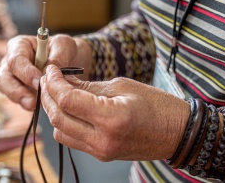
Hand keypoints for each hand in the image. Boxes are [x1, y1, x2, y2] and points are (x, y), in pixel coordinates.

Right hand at [0, 35, 91, 110]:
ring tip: (35, 105)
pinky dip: (28, 104)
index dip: (25, 72)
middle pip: (3, 78)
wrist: (71, 59)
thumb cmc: (64, 48)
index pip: (15, 60)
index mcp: (20, 46)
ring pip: (7, 91)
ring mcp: (14, 78)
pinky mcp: (21, 91)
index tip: (39, 82)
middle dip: (16, 91)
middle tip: (33, 101)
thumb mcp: (65, 45)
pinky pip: (19, 100)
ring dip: (21, 100)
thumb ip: (58, 56)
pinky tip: (40, 105)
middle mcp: (12, 62)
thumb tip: (48, 72)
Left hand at [40, 65, 189, 160]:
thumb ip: (87, 86)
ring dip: (53, 110)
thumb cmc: (156, 105)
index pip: (67, 100)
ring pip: (60, 131)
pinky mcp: (100, 154)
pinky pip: (71, 140)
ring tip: (55, 92)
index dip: (53, 83)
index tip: (51, 70)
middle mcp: (102, 139)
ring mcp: (100, 150)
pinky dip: (64, 123)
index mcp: (111, 118)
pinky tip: (67, 108)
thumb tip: (62, 80)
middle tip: (47, 79)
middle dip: (47, 95)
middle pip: (58, 117)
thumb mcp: (121, 86)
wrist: (177, 133)